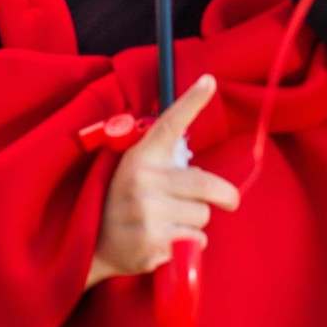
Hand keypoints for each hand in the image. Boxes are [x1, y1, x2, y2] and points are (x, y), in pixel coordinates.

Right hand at [85, 75, 239, 286]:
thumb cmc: (123, 204)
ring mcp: (149, 211)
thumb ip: (164, 166)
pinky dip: (190, 245)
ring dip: (197, 222)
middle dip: (225, 195)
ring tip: (172, 224)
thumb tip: (197, 168)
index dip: (191, 102)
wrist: (96, 245)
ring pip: (203, 215)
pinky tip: (168, 243)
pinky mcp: (156, 241)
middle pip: (207, 183)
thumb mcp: (134, 174)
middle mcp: (144, 179)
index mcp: (141, 157)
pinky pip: (196, 241)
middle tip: (230, 200)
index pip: (169, 124)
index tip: (209, 81)